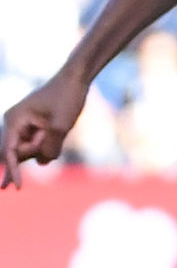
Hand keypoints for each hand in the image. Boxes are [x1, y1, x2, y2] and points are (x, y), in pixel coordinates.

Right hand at [1, 70, 86, 189]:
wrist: (75, 80)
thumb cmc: (67, 97)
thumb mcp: (62, 124)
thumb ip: (51, 146)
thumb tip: (43, 162)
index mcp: (14, 120)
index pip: (9, 151)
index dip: (13, 171)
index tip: (18, 188)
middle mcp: (13, 123)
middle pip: (21, 153)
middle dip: (39, 149)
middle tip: (53, 129)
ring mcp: (23, 126)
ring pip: (32, 151)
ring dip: (47, 146)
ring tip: (57, 125)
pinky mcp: (34, 129)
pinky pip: (40, 146)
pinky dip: (50, 145)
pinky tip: (57, 131)